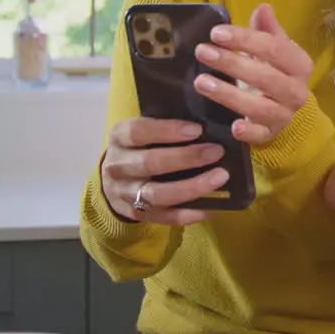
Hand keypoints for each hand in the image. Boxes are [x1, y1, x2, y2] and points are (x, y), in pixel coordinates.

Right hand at [100, 117, 228, 225]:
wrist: (114, 180)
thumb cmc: (141, 146)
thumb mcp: (144, 129)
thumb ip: (167, 122)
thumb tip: (208, 116)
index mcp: (120, 137)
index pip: (139, 131)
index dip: (167, 130)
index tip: (197, 129)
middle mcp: (118, 167)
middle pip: (151, 163)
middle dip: (186, 158)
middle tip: (217, 152)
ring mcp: (127, 194)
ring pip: (159, 194)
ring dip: (192, 187)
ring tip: (220, 177)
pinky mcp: (138, 215)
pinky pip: (166, 217)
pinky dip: (191, 213)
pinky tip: (213, 206)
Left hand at [192, 3, 313, 144]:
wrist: (283, 106)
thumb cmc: (273, 70)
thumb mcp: (272, 48)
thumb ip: (266, 29)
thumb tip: (263, 7)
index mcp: (299, 65)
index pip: (275, 49)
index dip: (245, 40)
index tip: (216, 33)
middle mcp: (297, 91)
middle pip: (266, 77)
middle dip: (232, 64)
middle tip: (202, 52)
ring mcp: (285, 115)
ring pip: (260, 107)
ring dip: (229, 95)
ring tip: (200, 82)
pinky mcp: (271, 134)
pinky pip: (261, 135)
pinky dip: (249, 131)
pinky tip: (233, 125)